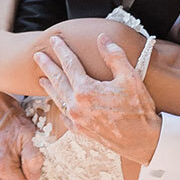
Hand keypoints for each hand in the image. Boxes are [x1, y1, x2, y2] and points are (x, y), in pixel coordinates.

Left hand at [34, 35, 161, 165]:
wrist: (142, 140)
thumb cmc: (138, 109)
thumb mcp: (130, 77)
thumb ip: (114, 56)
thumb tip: (102, 39)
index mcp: (86, 90)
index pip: (69, 64)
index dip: (62, 50)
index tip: (54, 40)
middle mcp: (76, 105)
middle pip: (57, 80)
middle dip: (47, 66)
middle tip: (38, 55)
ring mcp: (76, 119)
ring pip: (58, 98)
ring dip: (49, 86)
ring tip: (41, 78)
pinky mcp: (80, 130)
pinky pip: (64, 115)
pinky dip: (59, 105)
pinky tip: (58, 102)